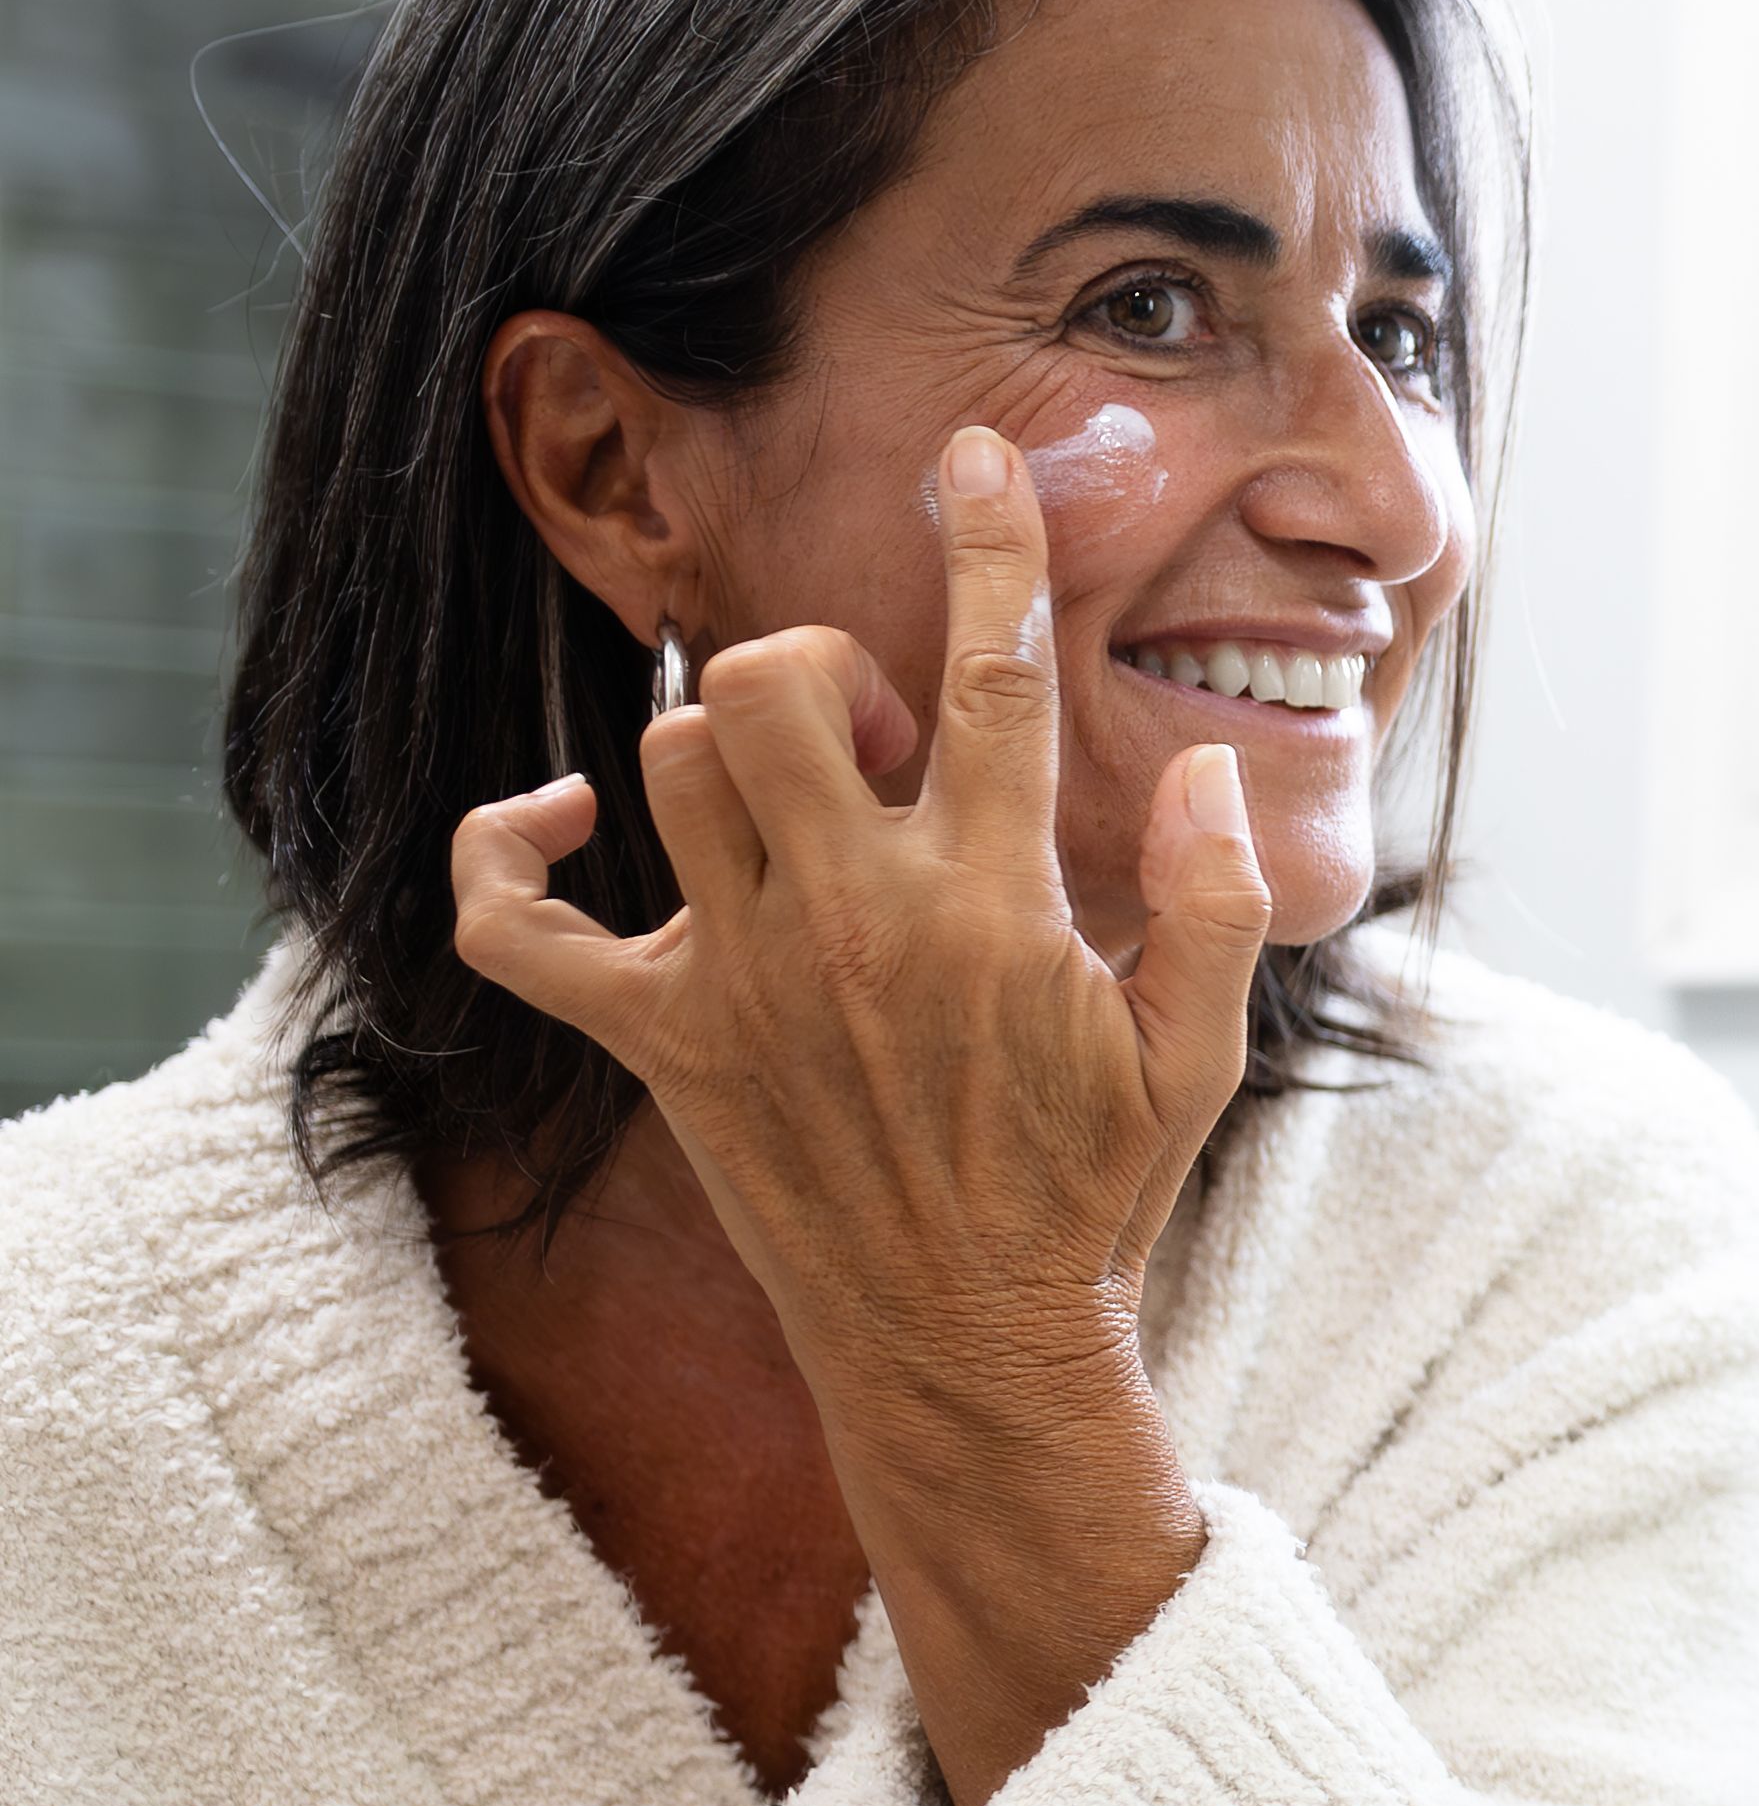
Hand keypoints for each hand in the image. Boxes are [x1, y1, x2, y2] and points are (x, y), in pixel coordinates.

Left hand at [450, 425, 1274, 1805]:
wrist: (964, 1348)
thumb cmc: (1087, 1194)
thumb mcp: (1195, 1055)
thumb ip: (1209, 902)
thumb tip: (1204, 770)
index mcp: (996, 908)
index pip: (996, 681)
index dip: (990, 547)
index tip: (979, 457)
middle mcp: (854, 921)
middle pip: (772, 681)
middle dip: (827, 668)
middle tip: (887, 747)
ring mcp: (741, 979)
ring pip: (666, 764)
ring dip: (723, 749)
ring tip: (797, 808)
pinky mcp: (660, 1041)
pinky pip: (513, 927)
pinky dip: (503, 858)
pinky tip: (554, 826)